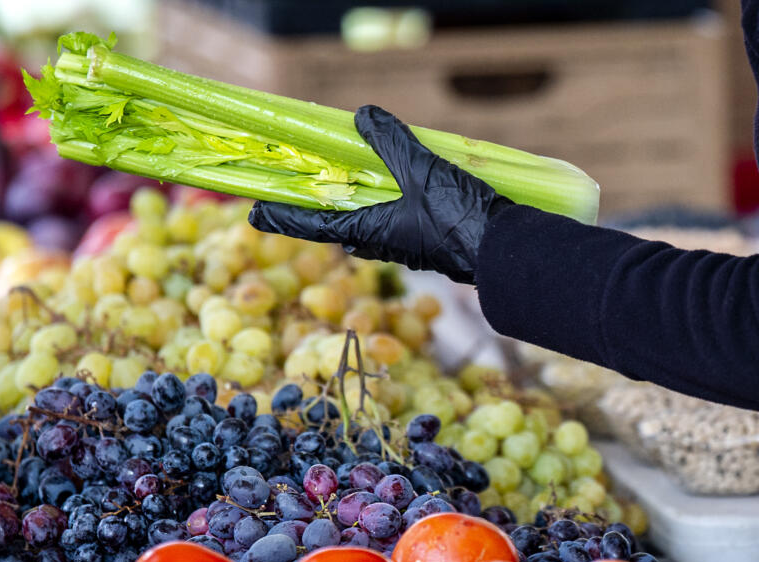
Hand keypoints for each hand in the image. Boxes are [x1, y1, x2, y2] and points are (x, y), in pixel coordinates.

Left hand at [248, 104, 512, 283]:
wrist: (505, 249)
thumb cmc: (458, 217)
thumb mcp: (421, 170)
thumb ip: (391, 141)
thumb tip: (363, 116)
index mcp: (371, 231)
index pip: (313, 224)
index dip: (282, 216)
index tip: (253, 214)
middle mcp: (384, 242)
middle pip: (342, 225)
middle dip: (322, 211)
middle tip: (304, 191)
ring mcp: (408, 244)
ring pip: (372, 224)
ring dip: (359, 205)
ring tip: (352, 181)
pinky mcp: (430, 241)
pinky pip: (397, 222)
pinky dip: (389, 203)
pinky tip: (402, 186)